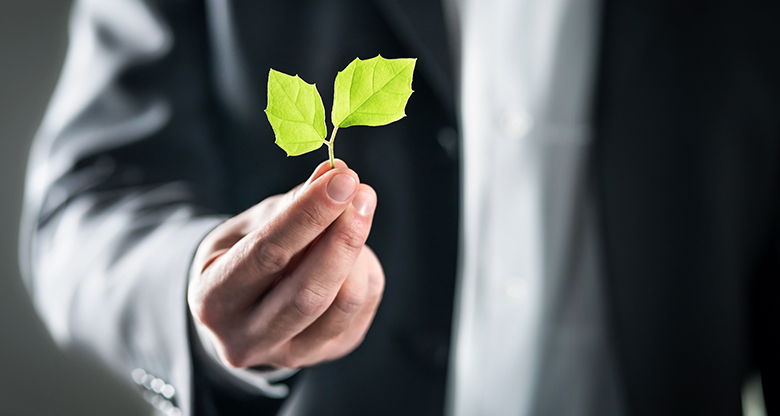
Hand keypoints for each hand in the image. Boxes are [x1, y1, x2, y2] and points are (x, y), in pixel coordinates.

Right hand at [188, 160, 384, 368]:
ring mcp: (289, 355)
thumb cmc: (239, 257)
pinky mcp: (326, 355)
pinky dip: (364, 270)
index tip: (342, 179)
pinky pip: (361, 308)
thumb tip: (337, 173)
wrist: (237, 314)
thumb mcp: (248, 226)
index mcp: (213, 300)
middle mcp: (246, 339)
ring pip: (344, 303)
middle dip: (343, 237)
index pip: (268, 254)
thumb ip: (291, 204)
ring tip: (354, 215)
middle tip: (362, 193)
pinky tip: (350, 250)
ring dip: (358, 251)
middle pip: (309, 291)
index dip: (309, 214)